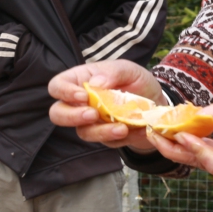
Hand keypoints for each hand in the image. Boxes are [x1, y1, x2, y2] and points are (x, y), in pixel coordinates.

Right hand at [47, 60, 164, 151]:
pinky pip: (107, 142)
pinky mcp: (105, 137)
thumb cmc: (136, 81)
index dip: (64, 92)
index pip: (57, 86)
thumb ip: (112, 72)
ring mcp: (90, 122)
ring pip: (83, 132)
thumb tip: (96, 83)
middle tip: (92, 115)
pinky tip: (138, 130)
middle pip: (58, 114)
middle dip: (72, 117)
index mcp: (80, 81)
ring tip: (122, 128)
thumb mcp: (129, 69)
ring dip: (101, 132)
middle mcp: (80, 103)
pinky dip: (123, 138)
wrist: (156, 102)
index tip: (83, 95)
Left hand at [148, 96, 212, 192]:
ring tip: (154, 129)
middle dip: (175, 149)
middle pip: (203, 165)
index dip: (197, 150)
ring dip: (177, 146)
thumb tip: (204, 111)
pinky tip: (173, 128)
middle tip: (151, 132)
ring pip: (201, 162)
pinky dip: (190, 142)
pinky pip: (206, 155)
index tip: (180, 133)